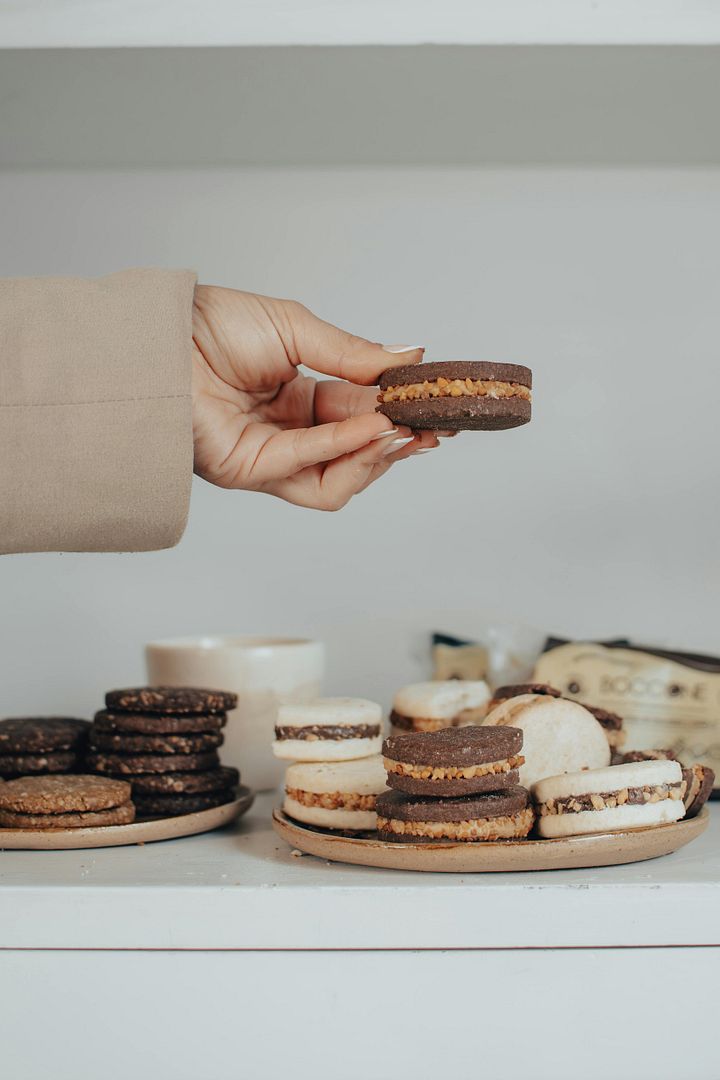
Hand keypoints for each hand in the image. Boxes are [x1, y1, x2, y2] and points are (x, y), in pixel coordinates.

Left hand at [191, 286, 437, 509]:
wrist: (161, 334)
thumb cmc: (212, 326)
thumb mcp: (296, 329)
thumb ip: (353, 354)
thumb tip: (411, 358)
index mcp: (296, 399)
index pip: (358, 418)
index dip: (396, 416)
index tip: (433, 408)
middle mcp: (285, 434)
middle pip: (354, 458)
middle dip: (395, 445)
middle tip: (429, 426)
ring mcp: (266, 458)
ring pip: (336, 480)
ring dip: (374, 457)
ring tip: (400, 429)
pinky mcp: (247, 472)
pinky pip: (307, 469)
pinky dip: (343, 449)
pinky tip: (369, 427)